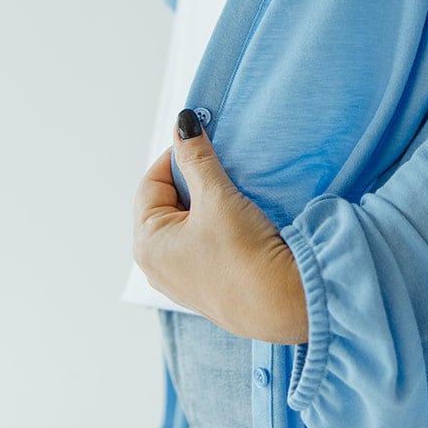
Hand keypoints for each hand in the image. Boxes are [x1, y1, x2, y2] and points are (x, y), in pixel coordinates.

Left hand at [132, 111, 308, 343]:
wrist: (281, 304)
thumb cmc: (242, 254)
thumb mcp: (217, 197)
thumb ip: (197, 157)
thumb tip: (183, 123)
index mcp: (147, 244)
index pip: (151, 183)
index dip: (176, 157)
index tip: (203, 143)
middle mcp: (156, 266)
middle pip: (167, 204)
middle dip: (192, 181)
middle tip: (221, 167)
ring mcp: (181, 280)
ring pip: (187, 225)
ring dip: (206, 205)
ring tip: (233, 194)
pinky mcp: (207, 288)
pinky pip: (202, 246)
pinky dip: (216, 228)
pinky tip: (240, 223)